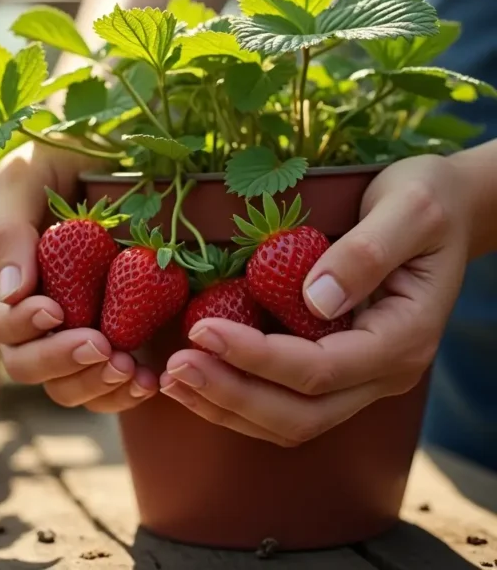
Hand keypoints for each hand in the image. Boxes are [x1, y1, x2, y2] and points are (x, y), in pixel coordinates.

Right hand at [0, 142, 157, 411]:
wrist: (111, 151)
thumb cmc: (57, 157)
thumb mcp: (25, 176)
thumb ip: (10, 230)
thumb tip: (9, 294)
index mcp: (11, 282)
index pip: (4, 325)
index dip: (25, 327)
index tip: (55, 310)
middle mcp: (41, 314)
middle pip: (31, 366)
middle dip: (63, 363)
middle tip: (102, 348)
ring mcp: (81, 327)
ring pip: (70, 384)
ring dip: (96, 385)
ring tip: (130, 370)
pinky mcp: (121, 332)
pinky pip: (111, 381)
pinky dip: (126, 390)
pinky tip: (150, 379)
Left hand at [159, 154, 470, 445]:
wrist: (449, 211)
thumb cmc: (428, 201)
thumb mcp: (408, 209)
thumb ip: (366, 253)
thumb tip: (314, 300)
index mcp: (401, 337)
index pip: (319, 370)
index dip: (256, 357)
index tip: (201, 331)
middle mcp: (382, 371)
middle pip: (300, 413)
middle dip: (231, 394)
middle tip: (173, 368)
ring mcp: (361, 376)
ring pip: (290, 420)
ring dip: (228, 406)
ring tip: (171, 379)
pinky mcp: (338, 367)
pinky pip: (287, 401)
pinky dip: (239, 395)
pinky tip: (200, 376)